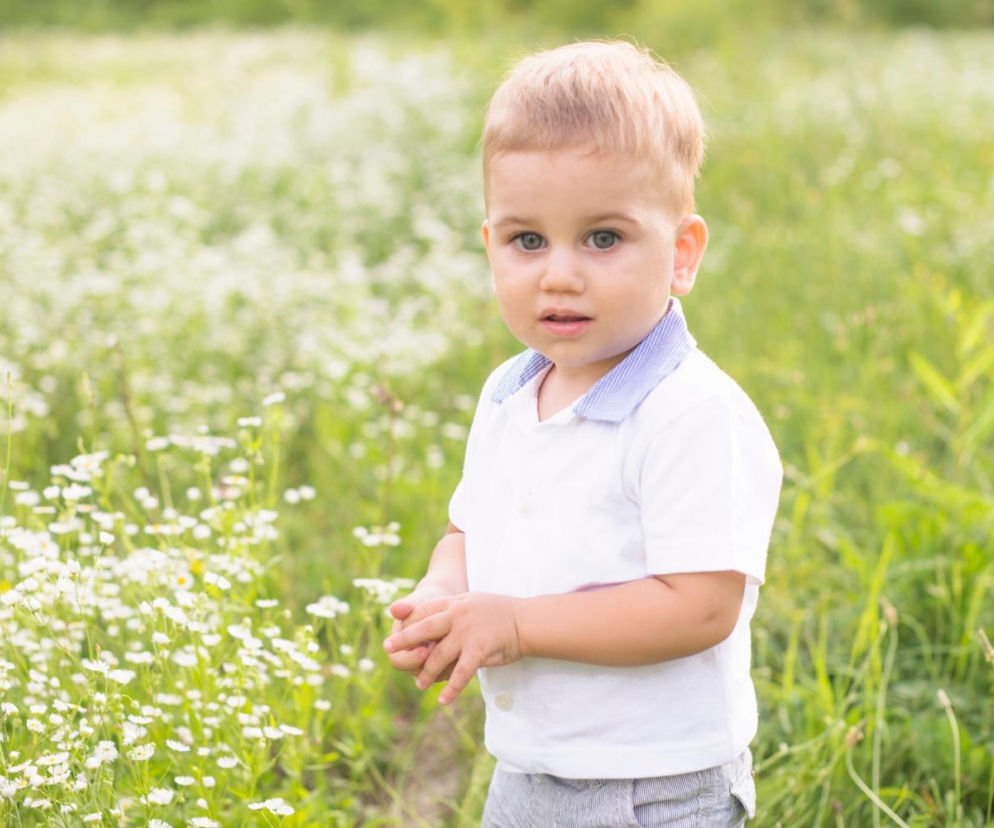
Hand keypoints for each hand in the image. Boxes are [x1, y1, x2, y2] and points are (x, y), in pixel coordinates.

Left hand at [383, 592, 522, 704]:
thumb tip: (438, 618)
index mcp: (455, 603)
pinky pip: (460, 673)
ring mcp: (467, 632)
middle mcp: (457, 615)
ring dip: (426, 673)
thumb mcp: (472, 601)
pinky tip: (442, 700)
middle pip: (424, 629)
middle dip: (404, 641)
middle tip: (388, 650)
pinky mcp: (478, 649)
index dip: (409, 622)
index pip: (424, 611)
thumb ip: (453, 608)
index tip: (397, 631)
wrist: (526, 620)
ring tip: (419, 685)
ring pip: (438, 656)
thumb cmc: (500, 612)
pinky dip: (450, 689)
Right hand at [384, 584, 454, 675]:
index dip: (410, 658)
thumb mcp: (419, 601)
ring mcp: (428, 663)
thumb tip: (394, 608)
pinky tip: (469, 655)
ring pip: (436, 675)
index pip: (398, 661)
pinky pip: (451, 671)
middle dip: (429, 667)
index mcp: (400, 645)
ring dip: (445, 668)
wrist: (446, 604)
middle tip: (447, 660)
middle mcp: (412, 657)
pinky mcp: (446, 663)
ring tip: (459, 657)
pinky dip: (457, 665)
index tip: (424, 650)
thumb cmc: (428, 600)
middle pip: (417, 672)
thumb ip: (407, 606)